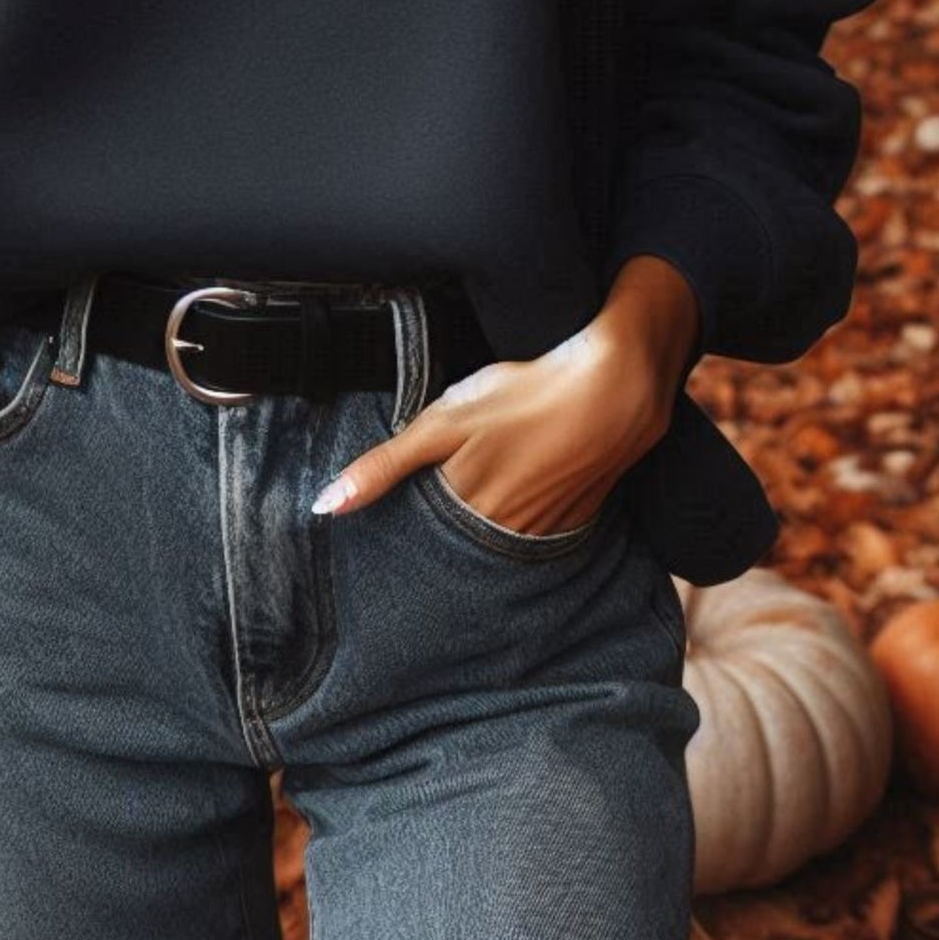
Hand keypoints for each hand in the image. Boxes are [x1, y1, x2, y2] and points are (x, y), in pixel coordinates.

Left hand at [311, 257, 699, 531]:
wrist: (613, 391)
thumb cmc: (524, 396)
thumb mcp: (443, 421)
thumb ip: (384, 466)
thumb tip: (325, 507)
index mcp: (461, 508)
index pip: (418, 538)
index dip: (400, 535)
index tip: (384, 539)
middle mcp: (499, 531)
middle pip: (455, 547)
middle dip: (437, 543)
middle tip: (428, 528)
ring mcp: (538, 531)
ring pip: (494, 546)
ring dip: (479, 536)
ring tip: (479, 502)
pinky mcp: (570, 523)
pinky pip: (532, 538)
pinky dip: (520, 525)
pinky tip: (519, 496)